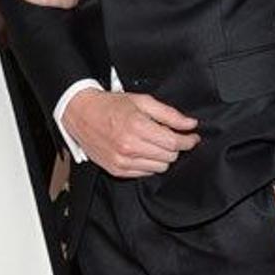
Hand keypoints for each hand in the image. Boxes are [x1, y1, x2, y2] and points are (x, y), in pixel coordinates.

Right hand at [62, 88, 199, 178]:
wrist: (81, 114)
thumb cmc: (110, 106)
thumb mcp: (142, 101)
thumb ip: (169, 114)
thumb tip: (190, 124)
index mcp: (137, 127)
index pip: (174, 143)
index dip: (188, 141)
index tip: (192, 137)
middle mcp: (129, 146)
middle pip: (169, 156)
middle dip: (175, 147)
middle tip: (170, 137)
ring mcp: (122, 161)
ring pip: (159, 168)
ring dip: (162, 157)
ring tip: (154, 143)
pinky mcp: (117, 170)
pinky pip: (145, 173)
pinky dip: (148, 164)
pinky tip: (142, 151)